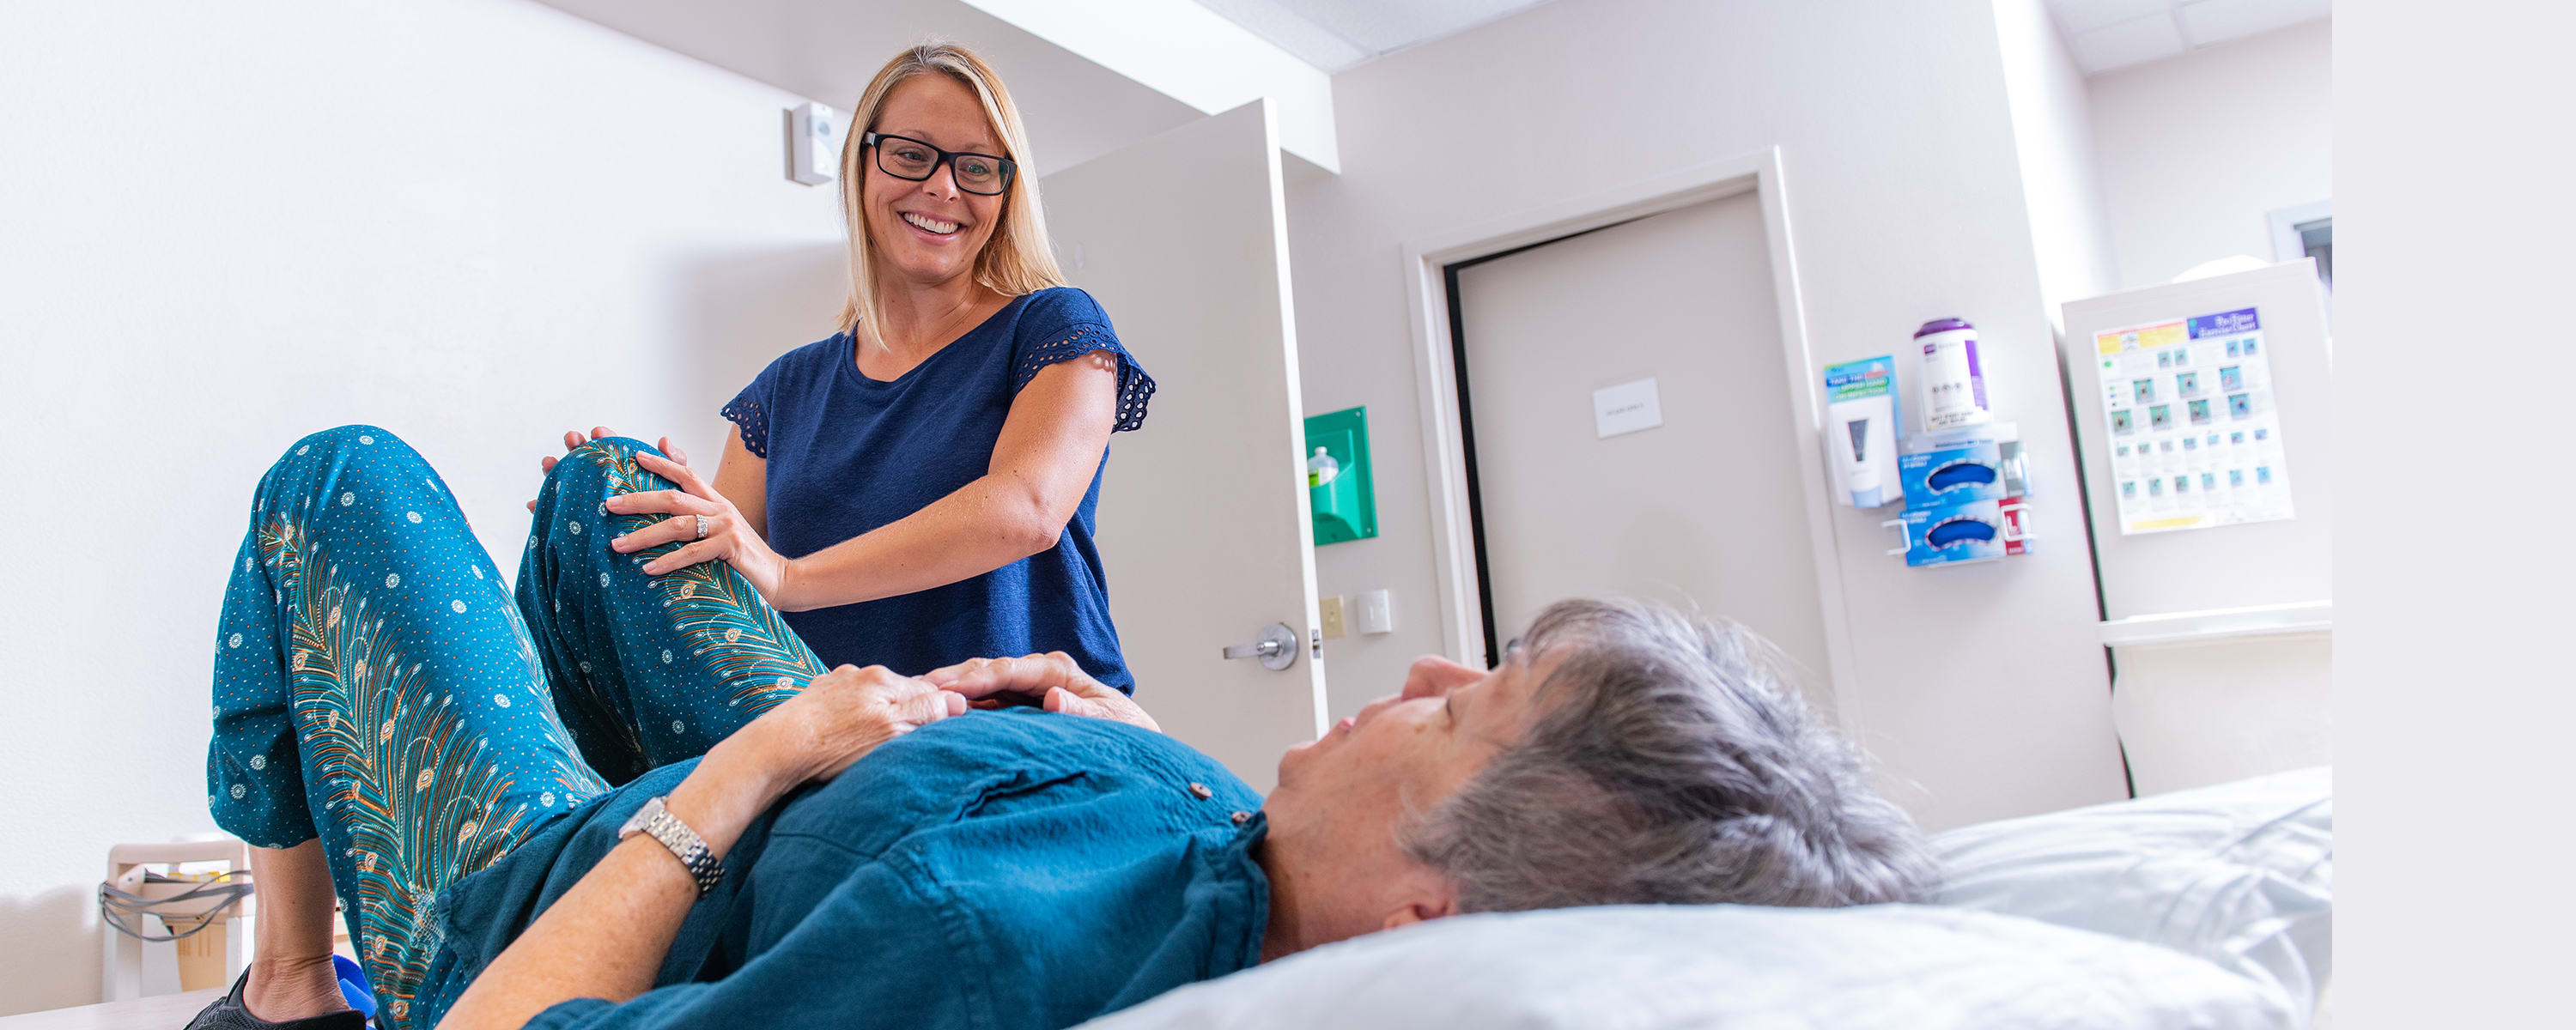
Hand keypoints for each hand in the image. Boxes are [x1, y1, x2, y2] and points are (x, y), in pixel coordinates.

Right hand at [527, 427, 694, 510]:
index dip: (602, 437)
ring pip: (566, 482)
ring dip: (554, 470)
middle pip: (584, 460)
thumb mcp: (678, 487)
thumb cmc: (671, 512)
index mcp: (625, 470)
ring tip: (549, 463)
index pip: (610, 449)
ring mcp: (589, 501)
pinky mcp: (580, 523)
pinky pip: (557, 514)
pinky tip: (533, 503)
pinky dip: (542, 507)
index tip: (598, 431)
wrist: (667, 543)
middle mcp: (603, 483)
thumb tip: (663, 441)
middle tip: (574, 440)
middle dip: (576, 446)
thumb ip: (673, 464)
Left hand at [605, 449, 792, 603]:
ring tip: (618, 545)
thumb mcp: (724, 533)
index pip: (687, 474)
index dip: (661, 463)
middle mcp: (721, 510)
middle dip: (638, 500)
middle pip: (673, 497)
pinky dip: (668, 561)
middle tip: (609, 504)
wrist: (782, 578)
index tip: (634, 456)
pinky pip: (692, 553)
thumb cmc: (745, 560)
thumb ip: (701, 519)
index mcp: (718, 503)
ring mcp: (726, 527)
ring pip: (677, 525)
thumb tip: (673, 509)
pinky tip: (648, 568)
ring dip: (644, 535)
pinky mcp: (731, 548)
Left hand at [740, 665, 966, 786]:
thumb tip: (958, 701)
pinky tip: (844, 731)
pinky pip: (846, 700)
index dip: (940, 710)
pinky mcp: (816, 693)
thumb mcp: (890, 733)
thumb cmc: (834, 747)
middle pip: (900, 691)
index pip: (929, 691)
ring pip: (872, 695)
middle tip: (905, 738)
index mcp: (885, 681)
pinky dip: (852, 713)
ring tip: (871, 738)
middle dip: (907, 710)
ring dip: (878, 711)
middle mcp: (863, 673)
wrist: (776, 748)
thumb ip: (925, 713)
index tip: (943, 729)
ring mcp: (837, 681)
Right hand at [924, 652, 1158, 733]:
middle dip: (954, 679)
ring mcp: (1023, 689)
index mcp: (1057, 669)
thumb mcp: (1109, 722)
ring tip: (915, 699)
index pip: (1010, 669)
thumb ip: (1082, 711)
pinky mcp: (1014, 707)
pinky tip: (932, 715)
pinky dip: (959, 708)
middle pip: (988, 671)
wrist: (1131, 748)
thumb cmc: (1124, 733)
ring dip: (950, 691)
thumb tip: (1052, 697)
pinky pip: (982, 705)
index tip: (949, 688)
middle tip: (917, 689)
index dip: (978, 677)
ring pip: (980, 686)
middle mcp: (1036, 673)